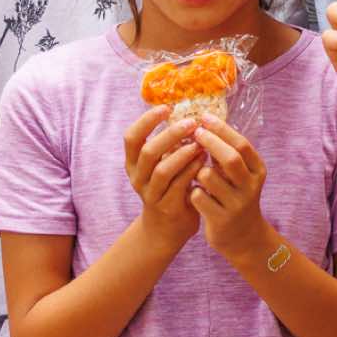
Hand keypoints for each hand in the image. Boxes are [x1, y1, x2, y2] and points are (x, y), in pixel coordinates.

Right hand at [124, 107, 201, 248]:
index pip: (131, 137)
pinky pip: (179, 186)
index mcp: (133, 163)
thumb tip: (187, 112)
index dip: (146, 121)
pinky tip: (204, 161)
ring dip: (183, 153)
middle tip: (191, 123)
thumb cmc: (168, 186)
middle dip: (171, 134)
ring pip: (163, 170)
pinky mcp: (167, 207)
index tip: (166, 107)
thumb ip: (169, 144)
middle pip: (148, 152)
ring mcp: (151, 194)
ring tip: (200, 143)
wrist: (166, 228)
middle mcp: (138, 178)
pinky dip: (192, 170)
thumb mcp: (162, 164)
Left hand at [191, 118, 269, 256]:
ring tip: (196, 173)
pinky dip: (191, 191)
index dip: (222, 129)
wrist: (243, 237)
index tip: (205, 118)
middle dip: (210, 142)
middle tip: (194, 132)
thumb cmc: (235, 196)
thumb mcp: (241, 175)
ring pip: (208, 176)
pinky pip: (197, 196)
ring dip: (197, 170)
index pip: (242, 145)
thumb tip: (206, 121)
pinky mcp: (221, 219)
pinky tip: (193, 193)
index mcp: (257, 171)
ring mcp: (236, 204)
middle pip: (230, 158)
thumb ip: (228, 153)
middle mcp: (250, 187)